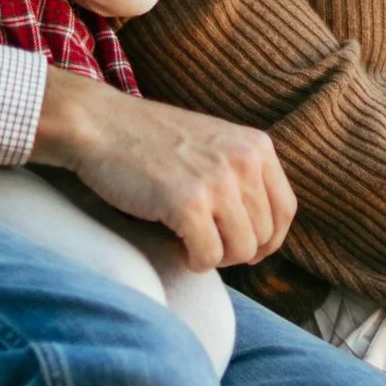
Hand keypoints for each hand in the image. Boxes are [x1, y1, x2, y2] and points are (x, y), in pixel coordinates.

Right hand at [34, 73, 296, 268]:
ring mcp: (217, 182)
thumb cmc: (151, 139)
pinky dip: (194, 262)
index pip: (285, 210)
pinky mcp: (188, 204)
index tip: (248, 250)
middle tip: (206, 245)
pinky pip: (208, 256)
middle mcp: (244, 162)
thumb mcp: (214, 142)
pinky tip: (177, 247)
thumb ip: (242, 174)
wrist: (100, 124)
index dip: (270, 240)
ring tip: (190, 243)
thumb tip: (263, 234)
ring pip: (240, 251)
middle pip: (264, 235)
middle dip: (236, 251)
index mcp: (257, 146)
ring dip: (215, 258)